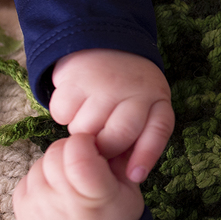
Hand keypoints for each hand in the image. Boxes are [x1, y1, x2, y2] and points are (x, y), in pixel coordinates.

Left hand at [14, 134, 144, 219]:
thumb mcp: (129, 192)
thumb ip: (119, 159)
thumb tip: (107, 130)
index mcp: (94, 195)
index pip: (77, 149)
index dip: (85, 142)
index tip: (94, 150)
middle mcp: (60, 200)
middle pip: (56, 151)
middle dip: (70, 151)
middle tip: (83, 164)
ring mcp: (36, 206)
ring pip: (41, 162)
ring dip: (56, 165)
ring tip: (70, 184)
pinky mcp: (20, 209)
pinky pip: (28, 177)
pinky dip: (42, 179)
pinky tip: (57, 193)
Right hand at [49, 49, 174, 182]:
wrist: (106, 43)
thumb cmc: (126, 90)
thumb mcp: (144, 106)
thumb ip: (139, 136)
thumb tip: (127, 176)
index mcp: (158, 99)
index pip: (158, 131)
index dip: (146, 156)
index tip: (135, 176)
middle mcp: (136, 89)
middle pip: (119, 136)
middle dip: (104, 148)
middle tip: (97, 145)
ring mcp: (107, 82)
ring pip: (86, 128)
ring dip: (80, 132)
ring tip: (87, 118)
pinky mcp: (77, 77)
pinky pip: (62, 113)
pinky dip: (62, 115)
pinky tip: (74, 104)